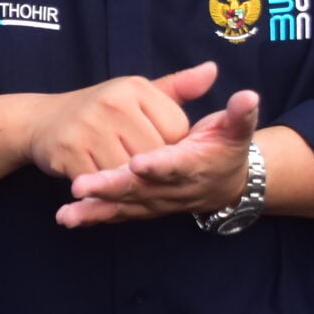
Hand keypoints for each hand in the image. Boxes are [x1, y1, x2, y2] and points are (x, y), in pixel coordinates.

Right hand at [27, 62, 214, 181]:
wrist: (41, 122)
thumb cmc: (99, 110)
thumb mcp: (136, 94)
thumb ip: (178, 89)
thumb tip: (213, 71)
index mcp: (134, 88)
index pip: (176, 130)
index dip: (169, 146)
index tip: (151, 142)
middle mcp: (112, 103)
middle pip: (154, 155)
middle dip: (148, 167)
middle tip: (130, 158)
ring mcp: (88, 128)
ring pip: (129, 174)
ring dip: (125, 180)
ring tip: (112, 164)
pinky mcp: (69, 153)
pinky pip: (102, 184)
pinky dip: (102, 189)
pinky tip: (95, 176)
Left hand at [59, 88, 261, 228]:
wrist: (226, 185)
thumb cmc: (225, 149)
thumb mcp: (236, 130)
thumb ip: (239, 115)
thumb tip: (248, 96)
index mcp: (193, 164)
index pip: (174, 165)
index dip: (158, 165)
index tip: (138, 162)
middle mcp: (172, 188)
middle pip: (140, 189)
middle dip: (111, 189)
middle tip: (82, 186)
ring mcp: (154, 201)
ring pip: (124, 205)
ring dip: (96, 209)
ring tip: (69, 211)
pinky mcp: (141, 207)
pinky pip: (115, 214)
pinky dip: (91, 217)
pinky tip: (66, 217)